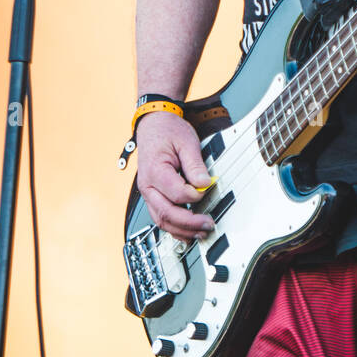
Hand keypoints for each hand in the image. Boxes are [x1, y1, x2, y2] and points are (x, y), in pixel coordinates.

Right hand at [136, 111, 215, 241]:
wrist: (153, 124)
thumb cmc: (167, 131)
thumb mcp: (186, 142)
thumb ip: (195, 165)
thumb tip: (205, 183)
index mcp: (155, 171)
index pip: (176, 193)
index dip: (195, 195)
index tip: (207, 189)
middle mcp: (147, 186)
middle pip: (166, 213)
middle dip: (189, 223)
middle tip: (208, 224)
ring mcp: (148, 192)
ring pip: (161, 220)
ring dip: (181, 230)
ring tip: (201, 232)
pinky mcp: (152, 195)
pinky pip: (160, 216)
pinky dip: (174, 227)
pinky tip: (187, 232)